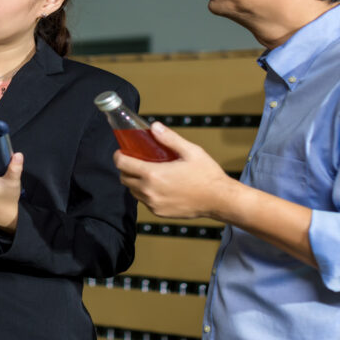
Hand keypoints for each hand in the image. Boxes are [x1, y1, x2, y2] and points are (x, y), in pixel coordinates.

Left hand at [114, 122, 233, 219]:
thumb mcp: (191, 151)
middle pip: (124, 178)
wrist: (219, 200)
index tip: (122, 151)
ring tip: (147, 172)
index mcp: (153, 174)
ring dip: (134, 181)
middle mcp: (150, 191)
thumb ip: (169, 138)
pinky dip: (145, 192)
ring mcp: (154, 204)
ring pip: (133, 191)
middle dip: (125, 168)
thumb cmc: (207, 175)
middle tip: (135, 160)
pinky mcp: (160, 212)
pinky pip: (144, 201)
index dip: (119, 155)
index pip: (123, 164)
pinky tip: (158, 185)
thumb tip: (154, 126)